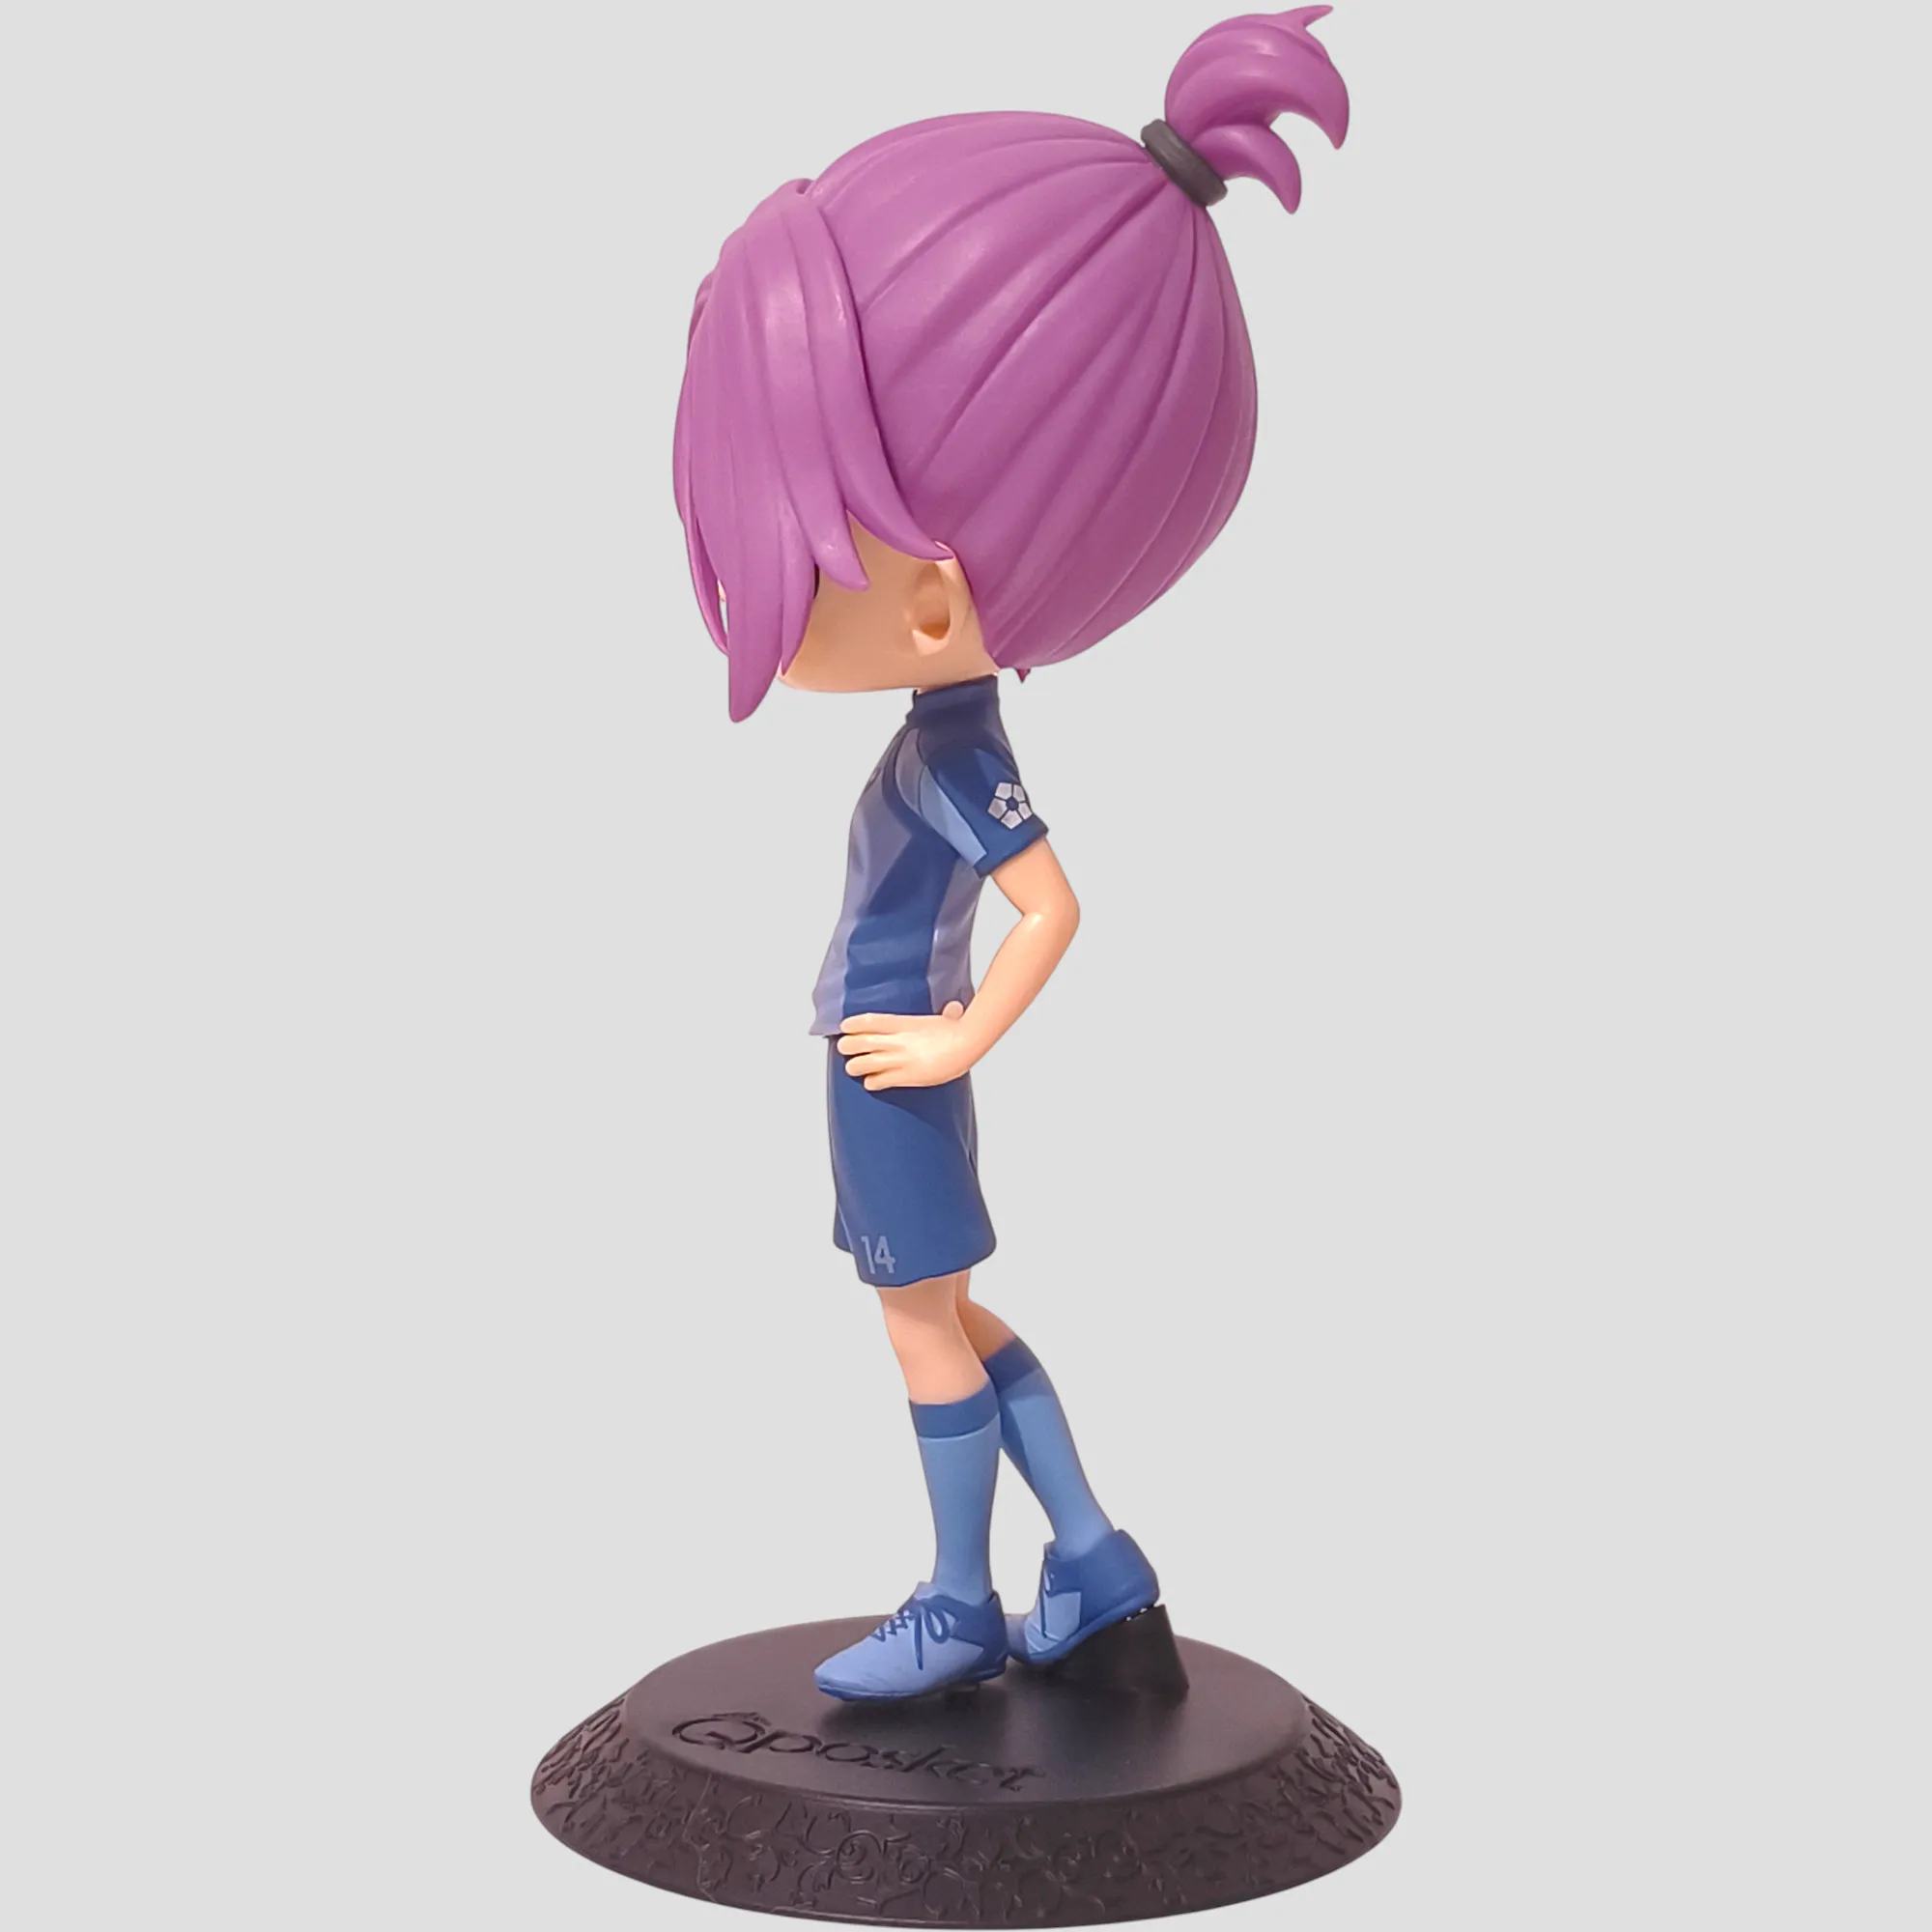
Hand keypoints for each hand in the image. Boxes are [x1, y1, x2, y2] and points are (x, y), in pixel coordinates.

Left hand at [837, 1003, 977, 1090]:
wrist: (967, 1045)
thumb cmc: (960, 1031)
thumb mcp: (947, 1017)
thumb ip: (945, 1013)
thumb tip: (955, 1008)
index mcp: (904, 1023)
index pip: (870, 1021)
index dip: (853, 1024)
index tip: (844, 1026)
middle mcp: (898, 1041)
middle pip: (860, 1042)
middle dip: (847, 1045)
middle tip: (844, 1047)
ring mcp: (900, 1060)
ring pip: (864, 1064)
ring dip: (855, 1066)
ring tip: (852, 1067)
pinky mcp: (907, 1077)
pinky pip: (880, 1081)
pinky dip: (872, 1082)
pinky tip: (870, 1083)